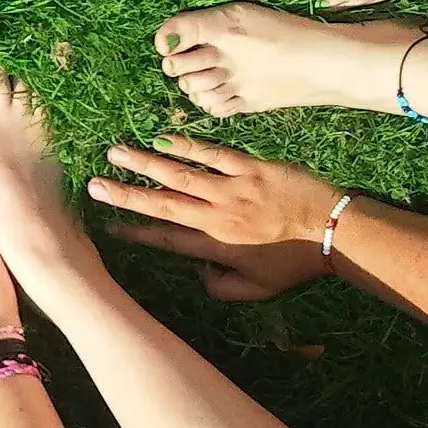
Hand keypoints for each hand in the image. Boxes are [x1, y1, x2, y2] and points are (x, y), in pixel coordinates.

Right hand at [87, 136, 341, 300]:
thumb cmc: (296, 263)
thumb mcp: (259, 290)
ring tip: (115, 153)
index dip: (134, 232)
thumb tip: (197, 274)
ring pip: (179, 174)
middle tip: (94, 184)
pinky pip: (211, 153)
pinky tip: (162, 137)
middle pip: (162, 203)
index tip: (107, 226)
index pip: (166, 239)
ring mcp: (231, 188)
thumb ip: (222, 287)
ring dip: (145, 163)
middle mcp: (216, 216)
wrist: (333, 230)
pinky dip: (185, 145)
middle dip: (125, 194)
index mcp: (216, 245)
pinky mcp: (249, 167)